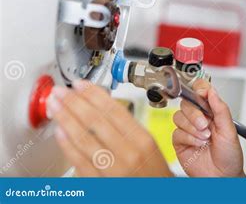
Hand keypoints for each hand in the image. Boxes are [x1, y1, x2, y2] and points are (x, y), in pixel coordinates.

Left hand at [49, 79, 172, 176]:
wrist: (158, 197)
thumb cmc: (153, 173)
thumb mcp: (149, 145)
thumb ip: (128, 127)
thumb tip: (102, 106)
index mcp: (142, 140)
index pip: (114, 110)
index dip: (94, 95)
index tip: (80, 84)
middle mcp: (128, 153)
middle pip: (96, 121)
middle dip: (75, 102)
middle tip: (61, 91)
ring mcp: (113, 170)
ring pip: (84, 139)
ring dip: (66, 119)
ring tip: (55, 106)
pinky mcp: (101, 184)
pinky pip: (80, 162)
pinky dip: (68, 145)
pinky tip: (60, 132)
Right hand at [172, 79, 244, 176]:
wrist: (223, 176)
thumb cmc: (230, 155)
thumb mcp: (230, 129)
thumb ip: (220, 109)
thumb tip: (212, 91)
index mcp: (212, 111)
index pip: (201, 92)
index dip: (199, 89)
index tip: (202, 93)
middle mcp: (199, 118)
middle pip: (186, 103)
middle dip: (195, 114)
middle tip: (205, 125)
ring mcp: (188, 129)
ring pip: (179, 116)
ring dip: (193, 128)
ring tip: (205, 138)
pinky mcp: (180, 142)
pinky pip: (177, 132)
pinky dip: (189, 138)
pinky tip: (198, 144)